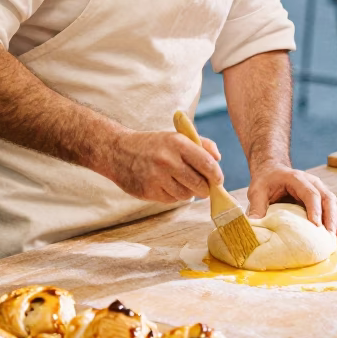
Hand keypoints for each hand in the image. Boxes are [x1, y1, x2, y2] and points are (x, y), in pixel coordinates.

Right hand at [108, 131, 222, 203]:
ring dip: (188, 192)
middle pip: (199, 184)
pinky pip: (171, 200)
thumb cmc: (153, 145)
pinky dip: (173, 195)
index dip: (217, 175)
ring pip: (186, 195)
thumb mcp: (176, 137)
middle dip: (205, 188)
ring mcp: (157, 177)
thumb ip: (201, 144)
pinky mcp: (148, 191)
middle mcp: (168, 160)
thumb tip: (218, 159)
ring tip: (180, 182)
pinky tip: (165, 185)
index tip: (218, 180)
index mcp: (178, 143)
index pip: (207, 164)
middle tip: (203, 186)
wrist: (118, 151)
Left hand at [247, 165, 336, 241]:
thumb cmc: (265, 182)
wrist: (272, 171)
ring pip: (334, 203)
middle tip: (330, 236)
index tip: (316, 226)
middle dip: (331, 217)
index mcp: (296, 178)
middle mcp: (312, 182)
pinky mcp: (322, 197)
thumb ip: (256, 209)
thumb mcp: (257, 192)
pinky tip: (336, 236)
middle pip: (327, 198)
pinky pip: (334, 208)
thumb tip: (253, 229)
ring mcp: (319, 188)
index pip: (310, 193)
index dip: (314, 209)